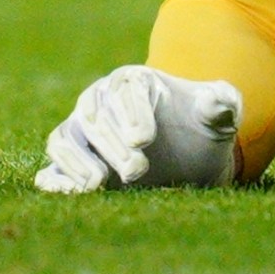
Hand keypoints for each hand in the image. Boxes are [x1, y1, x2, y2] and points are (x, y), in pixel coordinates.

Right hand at [34, 65, 241, 193]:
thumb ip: (222, 104)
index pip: (125, 89)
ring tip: (99, 183)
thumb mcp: (221, 114)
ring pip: (65, 139)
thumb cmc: (202, 128)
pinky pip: (52, 167)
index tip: (144, 139)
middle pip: (94, 116)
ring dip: (78, 161)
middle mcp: (101, 102)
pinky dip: (56, 178)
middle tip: (138, 171)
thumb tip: (215, 103)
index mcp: (136, 81)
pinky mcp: (72, 165)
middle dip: (113, 145)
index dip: (131, 113)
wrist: (188, 156)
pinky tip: (72, 191)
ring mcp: (82, 133)